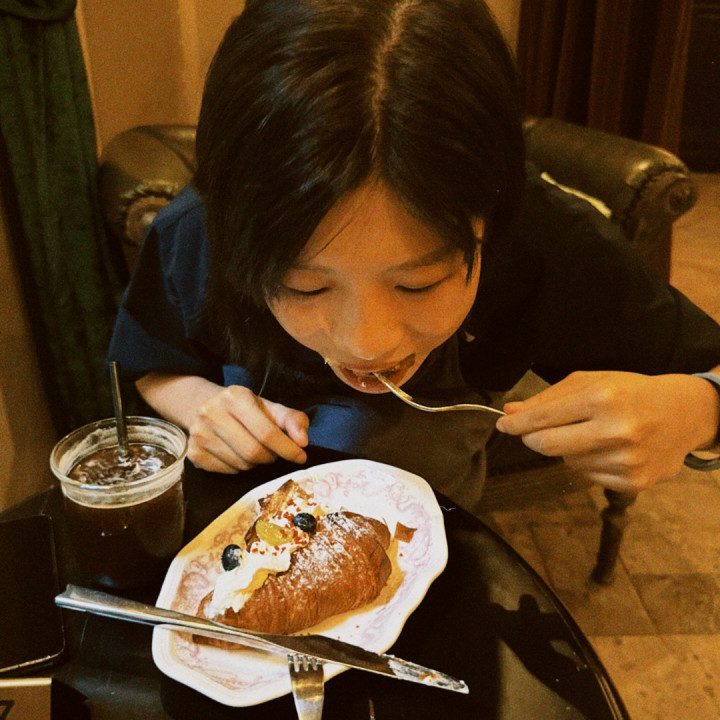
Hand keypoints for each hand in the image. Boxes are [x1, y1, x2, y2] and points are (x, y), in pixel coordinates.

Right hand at [187, 385, 308, 472]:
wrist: (204, 407)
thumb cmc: (245, 410)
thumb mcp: (270, 408)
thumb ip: (293, 420)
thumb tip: (302, 442)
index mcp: (235, 397)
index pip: (266, 432)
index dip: (287, 448)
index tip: (301, 456)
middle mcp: (212, 412)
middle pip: (253, 452)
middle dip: (271, 457)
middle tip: (274, 453)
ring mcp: (199, 434)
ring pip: (241, 464)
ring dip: (255, 464)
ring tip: (255, 450)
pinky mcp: (193, 453)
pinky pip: (227, 472)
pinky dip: (239, 469)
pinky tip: (238, 455)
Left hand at [495, 371, 719, 492]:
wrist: (685, 414)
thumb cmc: (631, 392)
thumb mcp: (592, 382)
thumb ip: (548, 398)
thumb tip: (510, 412)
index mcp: (603, 398)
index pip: (542, 417)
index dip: (516, 423)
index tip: (502, 424)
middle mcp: (615, 430)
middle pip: (547, 446)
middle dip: (531, 439)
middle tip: (531, 433)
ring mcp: (626, 460)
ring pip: (567, 461)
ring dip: (566, 449)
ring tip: (590, 433)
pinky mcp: (634, 482)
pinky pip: (587, 476)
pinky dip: (586, 463)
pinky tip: (605, 449)